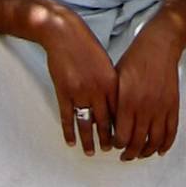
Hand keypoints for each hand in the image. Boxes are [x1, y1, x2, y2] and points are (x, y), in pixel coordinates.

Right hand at [42, 8, 118, 154]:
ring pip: (85, 123)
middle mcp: (97, 90)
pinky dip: (69, 131)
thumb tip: (114, 107)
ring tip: (90, 152)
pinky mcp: (63, 92)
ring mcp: (79, 92)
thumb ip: (111, 85)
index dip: (120, 128)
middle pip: (104, 121)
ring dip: (88, 140)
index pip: (118, 112)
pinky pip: (67, 117)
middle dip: (106, 138)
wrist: (65, 35)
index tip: (122, 138)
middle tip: (108, 150)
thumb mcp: (105, 65)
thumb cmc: (87, 47)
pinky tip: (71, 142)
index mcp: (111, 82)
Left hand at [113, 21, 182, 160]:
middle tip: (124, 156)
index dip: (117, 144)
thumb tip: (105, 125)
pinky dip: (166, 144)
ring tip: (140, 155)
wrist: (159, 47)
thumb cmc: (134, 60)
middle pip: (137, 142)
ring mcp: (161, 108)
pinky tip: (159, 150)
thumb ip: (112, 102)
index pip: (121, 135)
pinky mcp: (173, 106)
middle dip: (129, 153)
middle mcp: (145, 107)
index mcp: (127, 100)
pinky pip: (171, 132)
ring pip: (154, 141)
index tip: (114, 145)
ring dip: (146, 152)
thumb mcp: (116, 78)